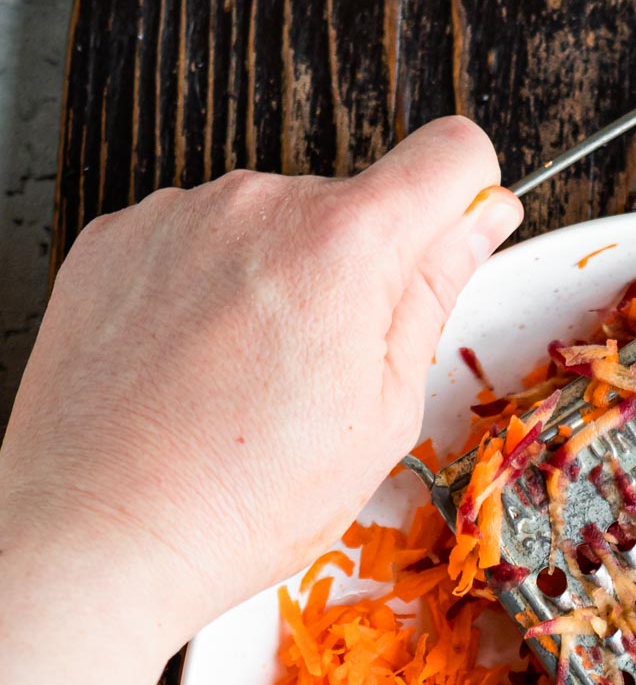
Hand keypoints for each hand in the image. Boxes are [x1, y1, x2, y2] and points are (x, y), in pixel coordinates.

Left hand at [0, 116, 520, 649]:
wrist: (104, 530)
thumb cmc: (244, 497)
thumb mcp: (383, 414)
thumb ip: (435, 294)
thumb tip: (481, 220)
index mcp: (346, 243)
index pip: (451, 154)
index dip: (465, 201)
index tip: (447, 250)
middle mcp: (260, 202)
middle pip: (350, 207)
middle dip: (355, 275)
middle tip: (321, 379)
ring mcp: (178, 213)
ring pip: (268, 228)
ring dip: (275, 283)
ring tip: (244, 385)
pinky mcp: (115, 237)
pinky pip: (193, 244)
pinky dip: (204, 293)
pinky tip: (192, 371)